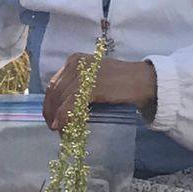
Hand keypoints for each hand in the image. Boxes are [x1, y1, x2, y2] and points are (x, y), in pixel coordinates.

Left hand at [42, 54, 156, 129]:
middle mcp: (77, 63)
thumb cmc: (120, 82)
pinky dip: (64, 116)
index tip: (49, 117)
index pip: (54, 83)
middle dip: (50, 111)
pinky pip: (72, 103)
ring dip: (57, 117)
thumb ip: (78, 87)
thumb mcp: (94, 78)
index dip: (48, 103)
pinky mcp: (93, 85)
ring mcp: (85, 73)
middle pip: (55, 90)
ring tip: (60, 131)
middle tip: (54, 128)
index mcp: (75, 60)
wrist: (144, 81)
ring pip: (61, 97)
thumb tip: (61, 109)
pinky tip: (63, 127)